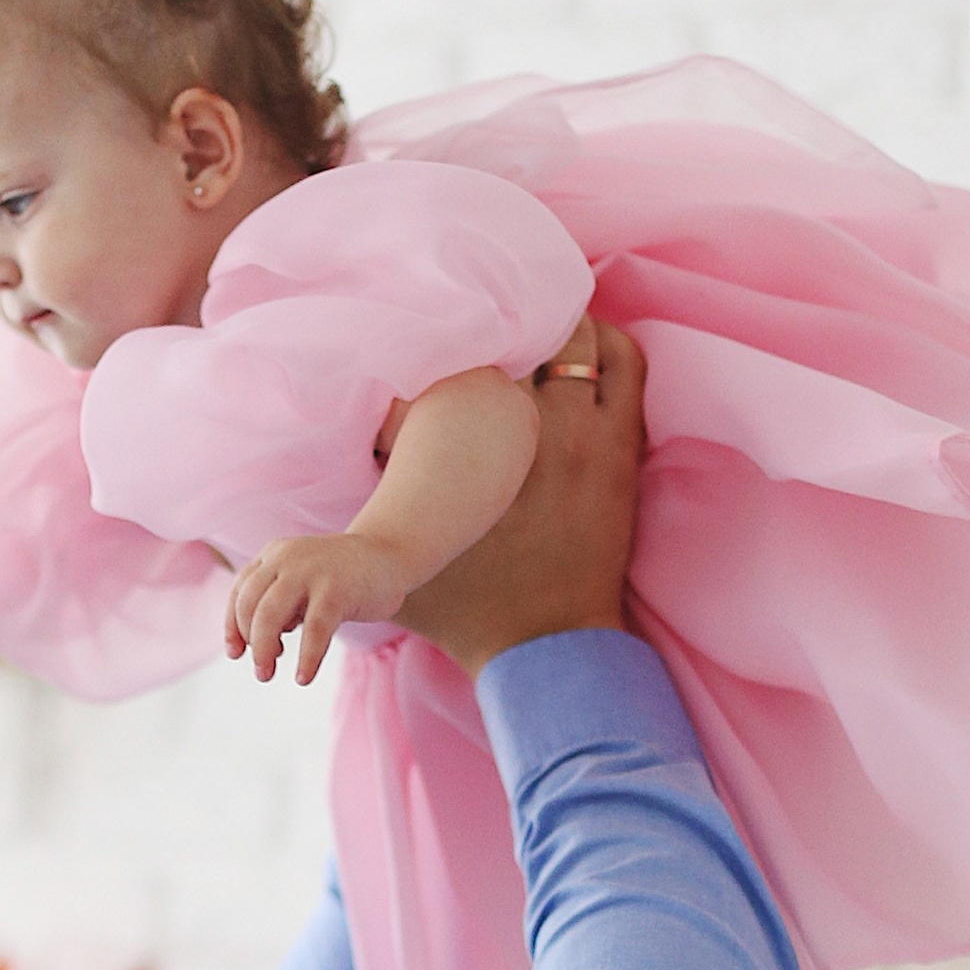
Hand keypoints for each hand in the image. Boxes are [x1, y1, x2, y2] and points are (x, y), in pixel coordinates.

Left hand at [226, 531, 411, 684]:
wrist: (389, 556)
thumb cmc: (340, 578)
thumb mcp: (301, 582)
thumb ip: (279, 606)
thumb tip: (258, 646)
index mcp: (273, 555)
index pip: (239, 592)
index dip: (232, 626)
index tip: (236, 654)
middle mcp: (286, 559)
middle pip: (250, 606)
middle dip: (249, 642)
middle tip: (261, 670)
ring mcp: (311, 572)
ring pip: (270, 615)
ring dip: (264, 650)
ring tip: (268, 673)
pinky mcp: (337, 590)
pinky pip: (314, 631)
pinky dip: (306, 658)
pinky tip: (303, 677)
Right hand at [399, 319, 645, 678]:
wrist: (545, 648)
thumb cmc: (464, 607)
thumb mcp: (392, 554)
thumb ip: (366, 499)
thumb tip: (344, 442)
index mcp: (467, 449)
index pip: (452, 360)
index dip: (442, 337)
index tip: (434, 334)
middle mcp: (525, 429)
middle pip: (515, 331)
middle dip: (499, 322)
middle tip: (486, 322)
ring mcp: (581, 434)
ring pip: (577, 335)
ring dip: (554, 324)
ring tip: (535, 330)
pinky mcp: (621, 444)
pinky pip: (624, 362)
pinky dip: (603, 344)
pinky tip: (583, 349)